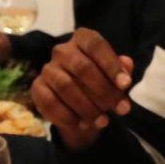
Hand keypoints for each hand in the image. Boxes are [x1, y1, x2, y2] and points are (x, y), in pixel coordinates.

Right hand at [29, 28, 133, 149]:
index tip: (125, 85)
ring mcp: (47, 69)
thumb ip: (122, 70)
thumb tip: (127, 64)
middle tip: (120, 109)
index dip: (111, 65)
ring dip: (87, 107)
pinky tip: (83, 124)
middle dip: (104, 91)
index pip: (95, 46)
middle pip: (82, 67)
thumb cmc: (99, 81)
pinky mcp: (37, 88)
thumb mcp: (114, 75)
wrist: (75, 100)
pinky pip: (50, 103)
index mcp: (82, 39)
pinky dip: (68, 116)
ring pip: (66, 87)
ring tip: (103, 121)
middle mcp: (62, 50)